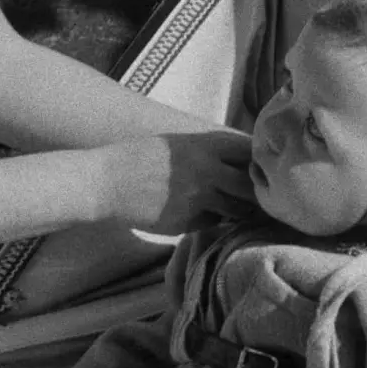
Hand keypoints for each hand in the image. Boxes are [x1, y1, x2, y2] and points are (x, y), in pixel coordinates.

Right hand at [98, 128, 254, 233]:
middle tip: (255, 198)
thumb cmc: (142, 159)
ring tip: (229, 207)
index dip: (259, 164)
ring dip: (238, 211)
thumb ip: (211, 152)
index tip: (260, 171)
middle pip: (252, 188)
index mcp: (206, 144)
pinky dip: (212, 221)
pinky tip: (197, 214)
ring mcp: (198, 198)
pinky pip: (213, 223)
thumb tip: (246, 164)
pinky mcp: (187, 222)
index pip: (252, 153)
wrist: (106, 182)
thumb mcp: (179, 144)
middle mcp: (207, 170)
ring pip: (237, 211)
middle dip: (256, 195)